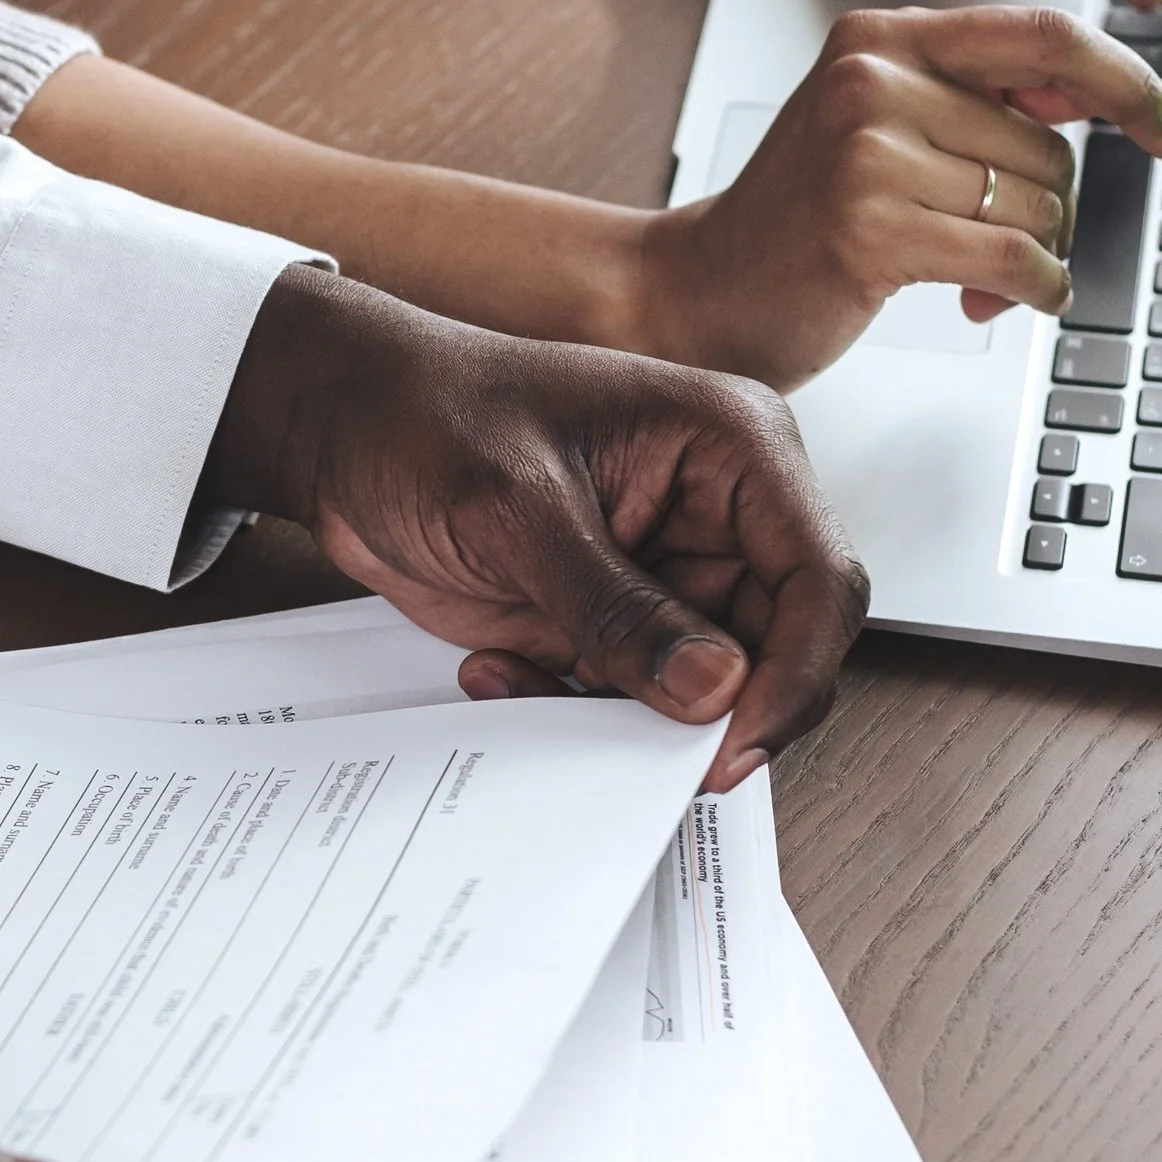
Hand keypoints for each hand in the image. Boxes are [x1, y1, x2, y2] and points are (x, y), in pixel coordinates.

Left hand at [207, 267, 866, 786]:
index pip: (819, 580)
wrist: (342, 427)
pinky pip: (629, 698)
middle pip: (776, 649)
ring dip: (620, 712)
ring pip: (702, 689)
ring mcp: (666, 570)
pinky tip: (497, 665)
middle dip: (703, 710)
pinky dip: (568, 704)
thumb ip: (617, 606)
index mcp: (733, 448)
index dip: (797, 674)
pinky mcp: (613, 616)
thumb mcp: (518, 509)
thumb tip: (713, 689)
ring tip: (526, 673)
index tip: (736, 744)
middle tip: (630, 749)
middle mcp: (718, 512)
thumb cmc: (428, 413)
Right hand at [623, 2, 1161, 386]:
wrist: (695, 290)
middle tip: (1006, 246)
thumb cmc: (799, 220)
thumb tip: (1104, 98)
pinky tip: (996, 302)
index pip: (1046, 37)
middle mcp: (873, 77)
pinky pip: (1014, 258)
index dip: (1129, 85)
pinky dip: (1032, 291)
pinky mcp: (871, 227)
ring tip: (972, 274)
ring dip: (1033, 257)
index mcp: (882, 36)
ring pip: (1038, 205)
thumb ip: (979, 99)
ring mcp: (867, 150)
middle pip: (1051, 143)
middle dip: (1053, 210)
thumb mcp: (880, 126)